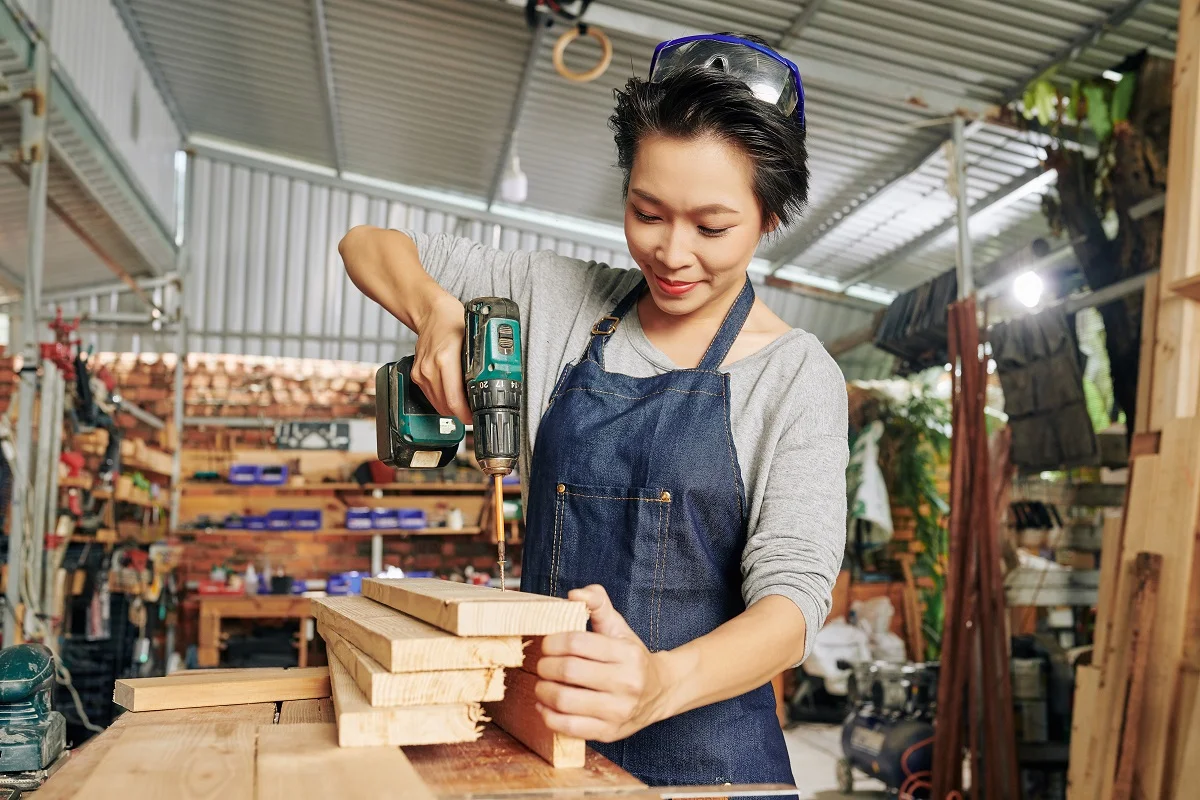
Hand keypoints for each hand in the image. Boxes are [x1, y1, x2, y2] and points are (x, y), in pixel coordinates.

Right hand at [411, 293, 471, 421]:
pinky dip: (443, 400)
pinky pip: (431, 396)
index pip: (454, 401)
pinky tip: (452, 394)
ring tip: (465, 404)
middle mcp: (430, 369)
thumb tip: (489, 386)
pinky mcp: (416, 375)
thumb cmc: (454, 323)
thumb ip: (479, 364)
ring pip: (438, 405)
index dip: (466, 415)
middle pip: (445, 407)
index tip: (475, 417)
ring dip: (452, 408)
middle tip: (474, 412)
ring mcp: (421, 373)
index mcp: (445, 360)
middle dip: (461, 414)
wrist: (432, 313)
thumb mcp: (474, 341)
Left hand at [533, 585, 675, 741]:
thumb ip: (597, 604)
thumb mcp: (619, 627)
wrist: (660, 691)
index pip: (576, 642)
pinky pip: (568, 727)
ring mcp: (618, 711)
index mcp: (627, 654)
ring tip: (542, 684)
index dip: (553, 641)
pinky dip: (549, 715)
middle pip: (567, 671)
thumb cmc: (631, 656)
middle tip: (542, 664)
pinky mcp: (609, 732)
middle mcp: (626, 683)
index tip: (548, 644)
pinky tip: (546, 705)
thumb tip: (574, 594)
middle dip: (545, 666)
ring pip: (564, 700)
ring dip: (543, 690)